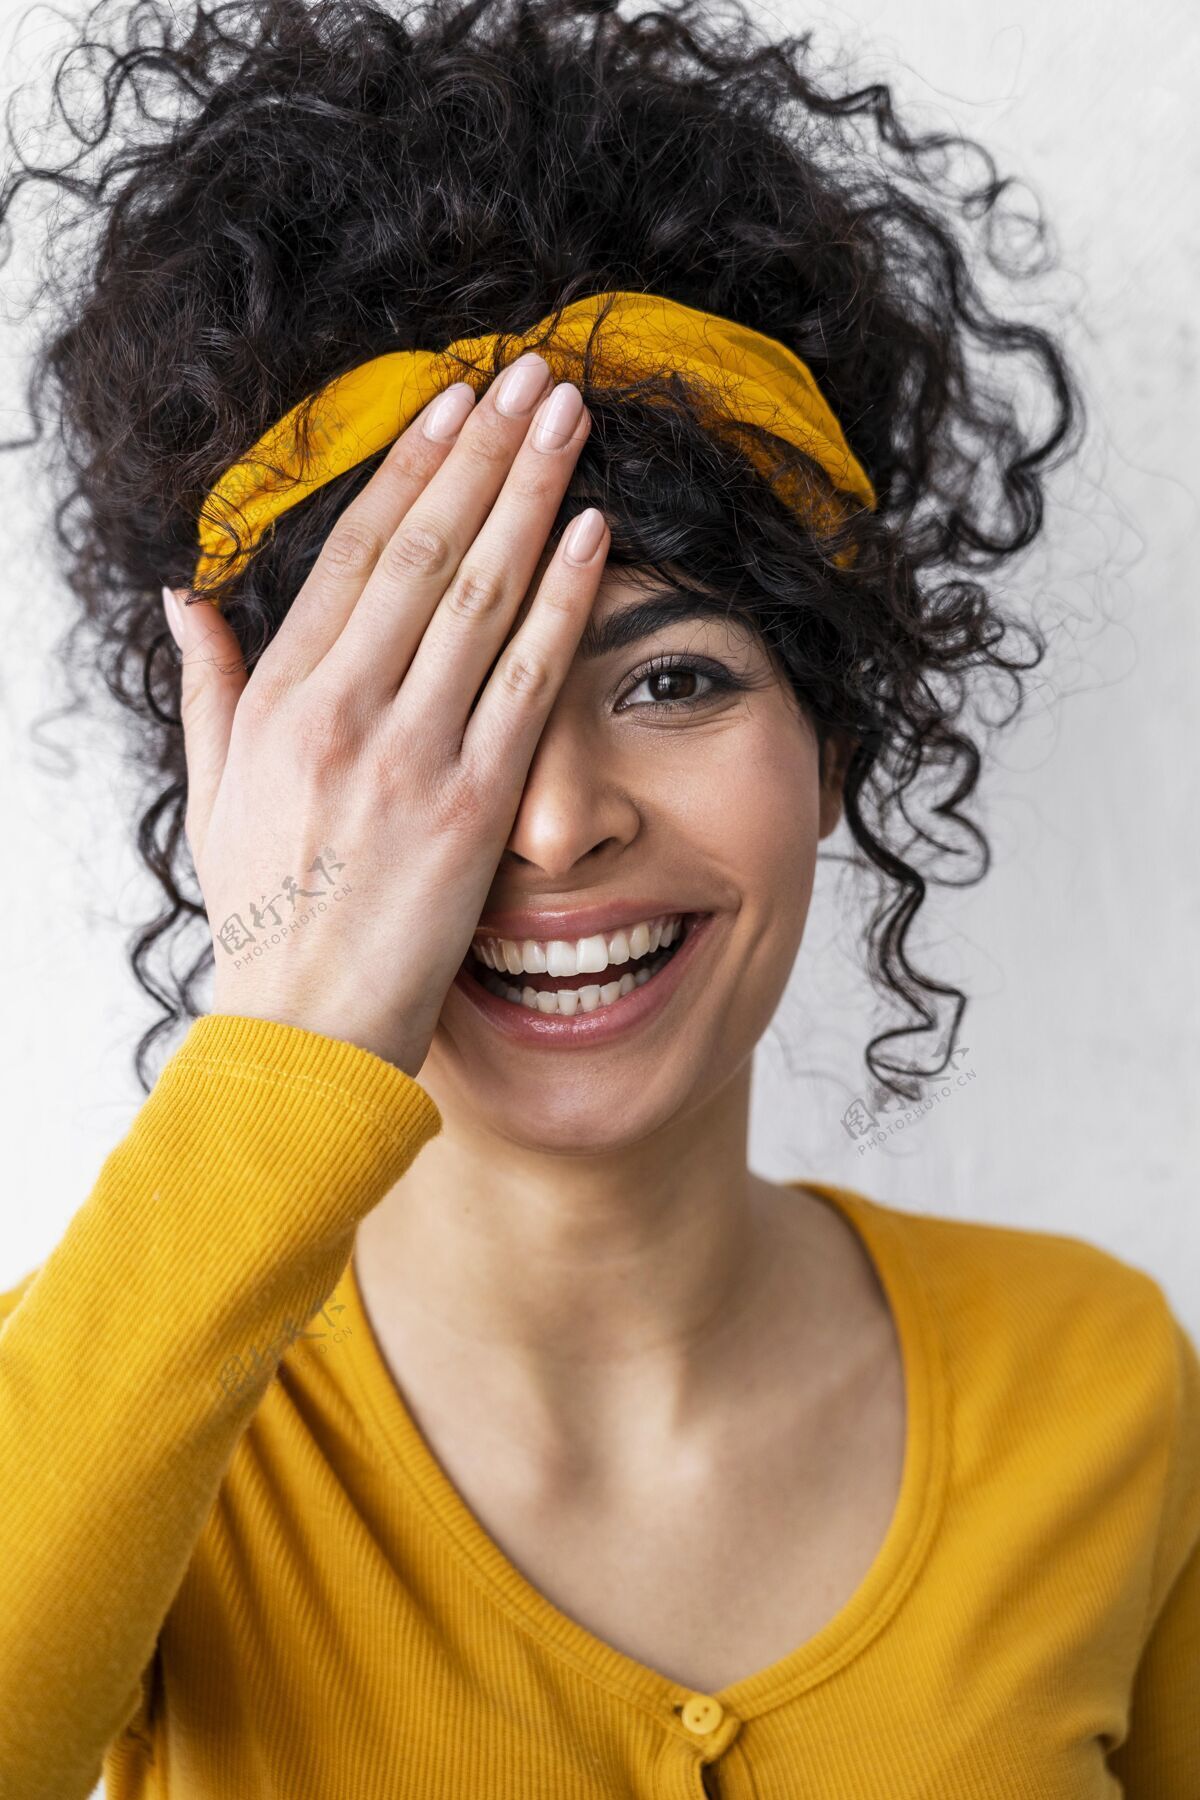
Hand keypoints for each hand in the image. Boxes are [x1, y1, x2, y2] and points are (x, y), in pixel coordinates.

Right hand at [164, 351, 607, 1074]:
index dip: (409, 469)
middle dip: (485, 454)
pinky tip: (595, 535)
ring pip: (483, 596)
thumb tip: (186, 592)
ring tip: (572, 422)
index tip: (451, 405)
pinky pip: (529, 683)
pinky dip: (565, 602)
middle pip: (428, 551)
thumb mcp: (214, 791)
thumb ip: (210, 684)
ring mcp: (413, 754)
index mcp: (281, 698)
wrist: (304, 1027)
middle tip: (532, 379)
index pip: (354, 553)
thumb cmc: (263, 913)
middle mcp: (344, 710)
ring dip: (532, 497)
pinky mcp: (474, 806)